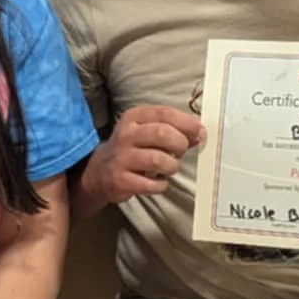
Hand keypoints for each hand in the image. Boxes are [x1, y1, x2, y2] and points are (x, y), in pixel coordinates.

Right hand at [84, 104, 205, 204]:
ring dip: (172, 166)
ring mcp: (122, 158)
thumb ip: (173, 130)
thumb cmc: (131, 149)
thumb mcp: (147, 132)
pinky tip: (159, 182)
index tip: (200, 132)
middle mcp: (126, 135)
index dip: (186, 123)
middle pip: (162, 134)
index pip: (164, 113)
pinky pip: (150, 184)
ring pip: (158, 160)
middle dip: (180, 144)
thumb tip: (199, 135)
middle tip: (181, 152)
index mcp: (134, 118)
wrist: (98, 172)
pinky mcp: (120, 180)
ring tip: (170, 168)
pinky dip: (161, 185)